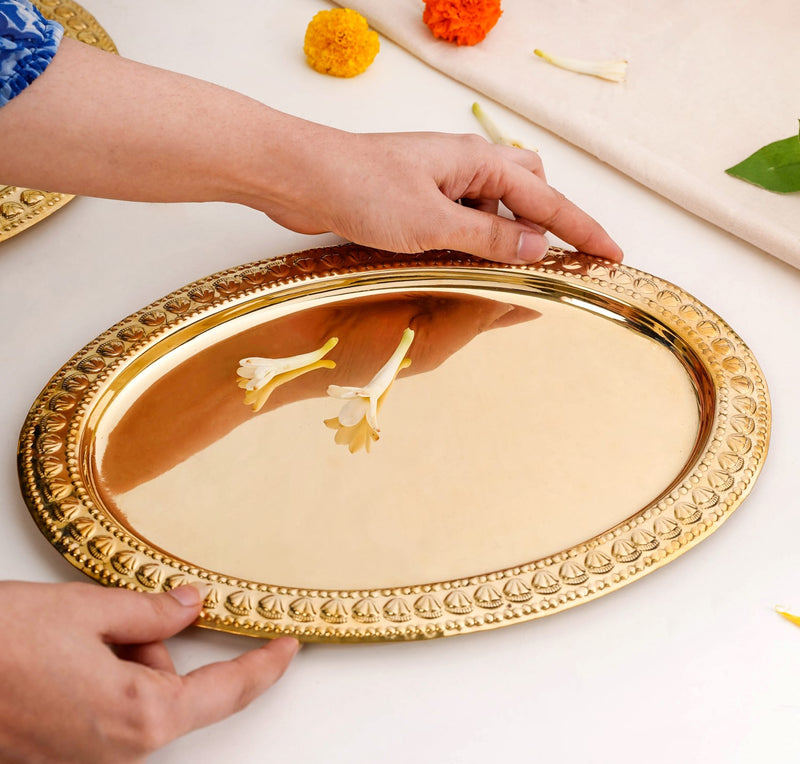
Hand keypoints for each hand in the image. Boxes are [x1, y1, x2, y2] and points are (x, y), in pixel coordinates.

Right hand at [0, 581, 298, 763]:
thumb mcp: (86, 609)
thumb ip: (152, 613)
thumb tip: (190, 606)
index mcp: (138, 718)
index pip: (226, 693)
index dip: (264, 668)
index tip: (286, 651)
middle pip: (165, 701)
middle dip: (148, 659)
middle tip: (103, 629)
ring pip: (126, 721)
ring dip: (112, 683)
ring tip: (58, 657)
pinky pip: (89, 744)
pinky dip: (83, 710)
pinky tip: (46, 685)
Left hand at [248, 128, 623, 264]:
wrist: (300, 177)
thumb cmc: (360, 187)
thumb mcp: (432, 221)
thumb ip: (487, 236)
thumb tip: (536, 245)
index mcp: (478, 162)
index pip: (546, 199)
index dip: (581, 228)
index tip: (610, 253)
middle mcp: (463, 166)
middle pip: (527, 188)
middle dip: (545, 223)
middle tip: (551, 260)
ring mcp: (439, 181)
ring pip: (491, 207)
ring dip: (502, 237)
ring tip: (502, 271)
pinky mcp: (417, 199)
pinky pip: (461, 218)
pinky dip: (471, 240)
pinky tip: (462, 262)